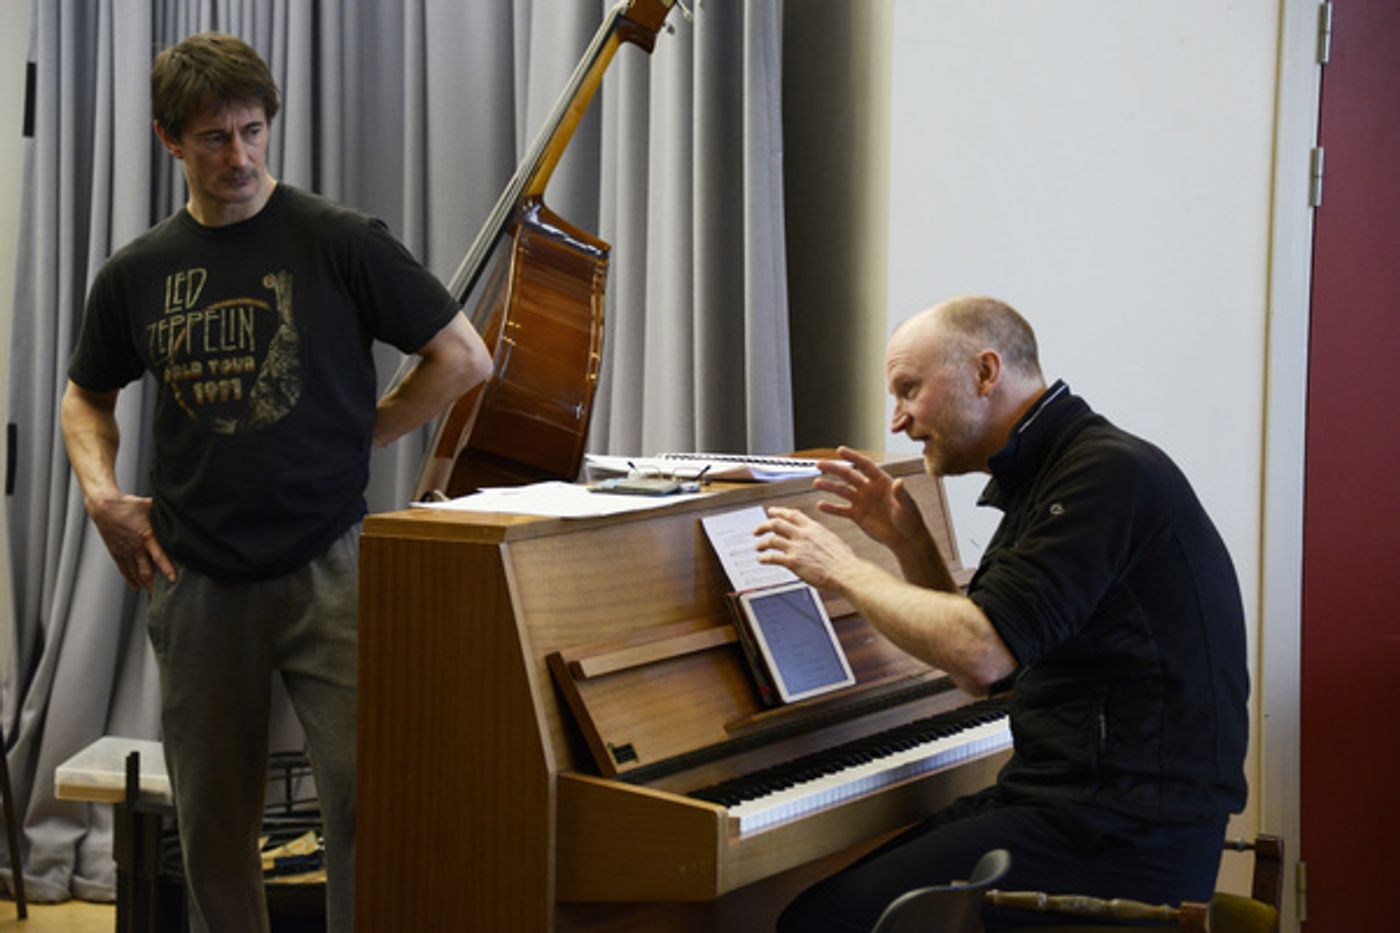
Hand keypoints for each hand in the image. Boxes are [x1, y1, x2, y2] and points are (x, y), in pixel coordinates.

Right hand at [89, 494, 176, 590]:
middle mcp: (135, 547)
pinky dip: (130, 579)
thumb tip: (181, 510)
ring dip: (144, 584)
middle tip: (163, 595)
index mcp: (146, 536)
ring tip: (152, 594)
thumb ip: (165, 513)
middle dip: (154, 584)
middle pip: (146, 571)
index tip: (173, 580)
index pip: (159, 556)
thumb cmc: (128, 504)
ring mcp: (124, 551)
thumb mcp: (150, 506)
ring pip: (135, 573)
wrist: (104, 506)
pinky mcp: (116, 552)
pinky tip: (136, 586)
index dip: (166, 569)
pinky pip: (124, 569)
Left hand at [754, 506, 857, 590]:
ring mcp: (797, 547)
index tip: (772, 512)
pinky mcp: (793, 561)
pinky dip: (764, 558)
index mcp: (813, 528)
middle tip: (758, 529)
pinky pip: (773, 557)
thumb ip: (818, 536)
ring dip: (762, 543)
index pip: (792, 514)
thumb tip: (814, 537)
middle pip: (777, 523)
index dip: (779, 512)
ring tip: (758, 547)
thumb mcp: (831, 539)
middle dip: (764, 525)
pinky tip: (761, 560)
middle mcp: (803, 534)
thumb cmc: (843, 560)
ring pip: (772, 539)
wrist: (845, 572)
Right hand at [813, 446, 927, 549]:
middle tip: (820, 464)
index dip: (853, 457)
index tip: (840, 450)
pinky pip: (841, 510)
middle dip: (834, 469)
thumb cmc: (910, 520)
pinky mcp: (857, 515)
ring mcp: (862, 501)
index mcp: (882, 481)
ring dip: (829, 486)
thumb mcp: (907, 506)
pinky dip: (831, 508)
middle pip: (849, 475)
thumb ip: (901, 494)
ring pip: (842, 491)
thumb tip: (899, 482)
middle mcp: (869, 488)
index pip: (865, 465)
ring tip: (817, 483)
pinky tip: (821, 505)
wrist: (905, 539)